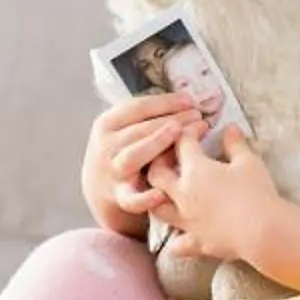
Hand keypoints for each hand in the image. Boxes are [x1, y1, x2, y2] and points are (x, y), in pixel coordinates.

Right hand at [81, 92, 200, 228]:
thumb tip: (189, 101)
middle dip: (170, 121)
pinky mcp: (120, 196)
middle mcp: (106, 146)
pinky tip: (163, 193)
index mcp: (106, 124)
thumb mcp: (127, 127)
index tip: (190, 100)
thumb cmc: (126, 149)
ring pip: (133, 157)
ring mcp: (112, 172)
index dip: (165, 102)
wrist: (102, 186)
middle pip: (139, 130)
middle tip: (197, 117)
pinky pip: (132, 199)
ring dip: (158, 145)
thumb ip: (150, 116)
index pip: (137, 107)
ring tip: (184, 139)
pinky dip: (146, 198)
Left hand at [150, 129, 281, 266]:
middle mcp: (183, 194)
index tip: (200, 128)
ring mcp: (186, 220)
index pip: (183, 143)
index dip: (189, 131)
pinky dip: (176, 239)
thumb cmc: (257, 192)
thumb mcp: (249, 162)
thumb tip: (230, 128)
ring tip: (165, 194)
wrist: (263, 231)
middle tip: (170, 156)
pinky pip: (176, 244)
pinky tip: (181, 235)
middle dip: (158, 161)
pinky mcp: (196, 242)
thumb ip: (236, 143)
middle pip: (156, 174)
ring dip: (156, 199)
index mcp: (196, 169)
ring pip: (156, 208)